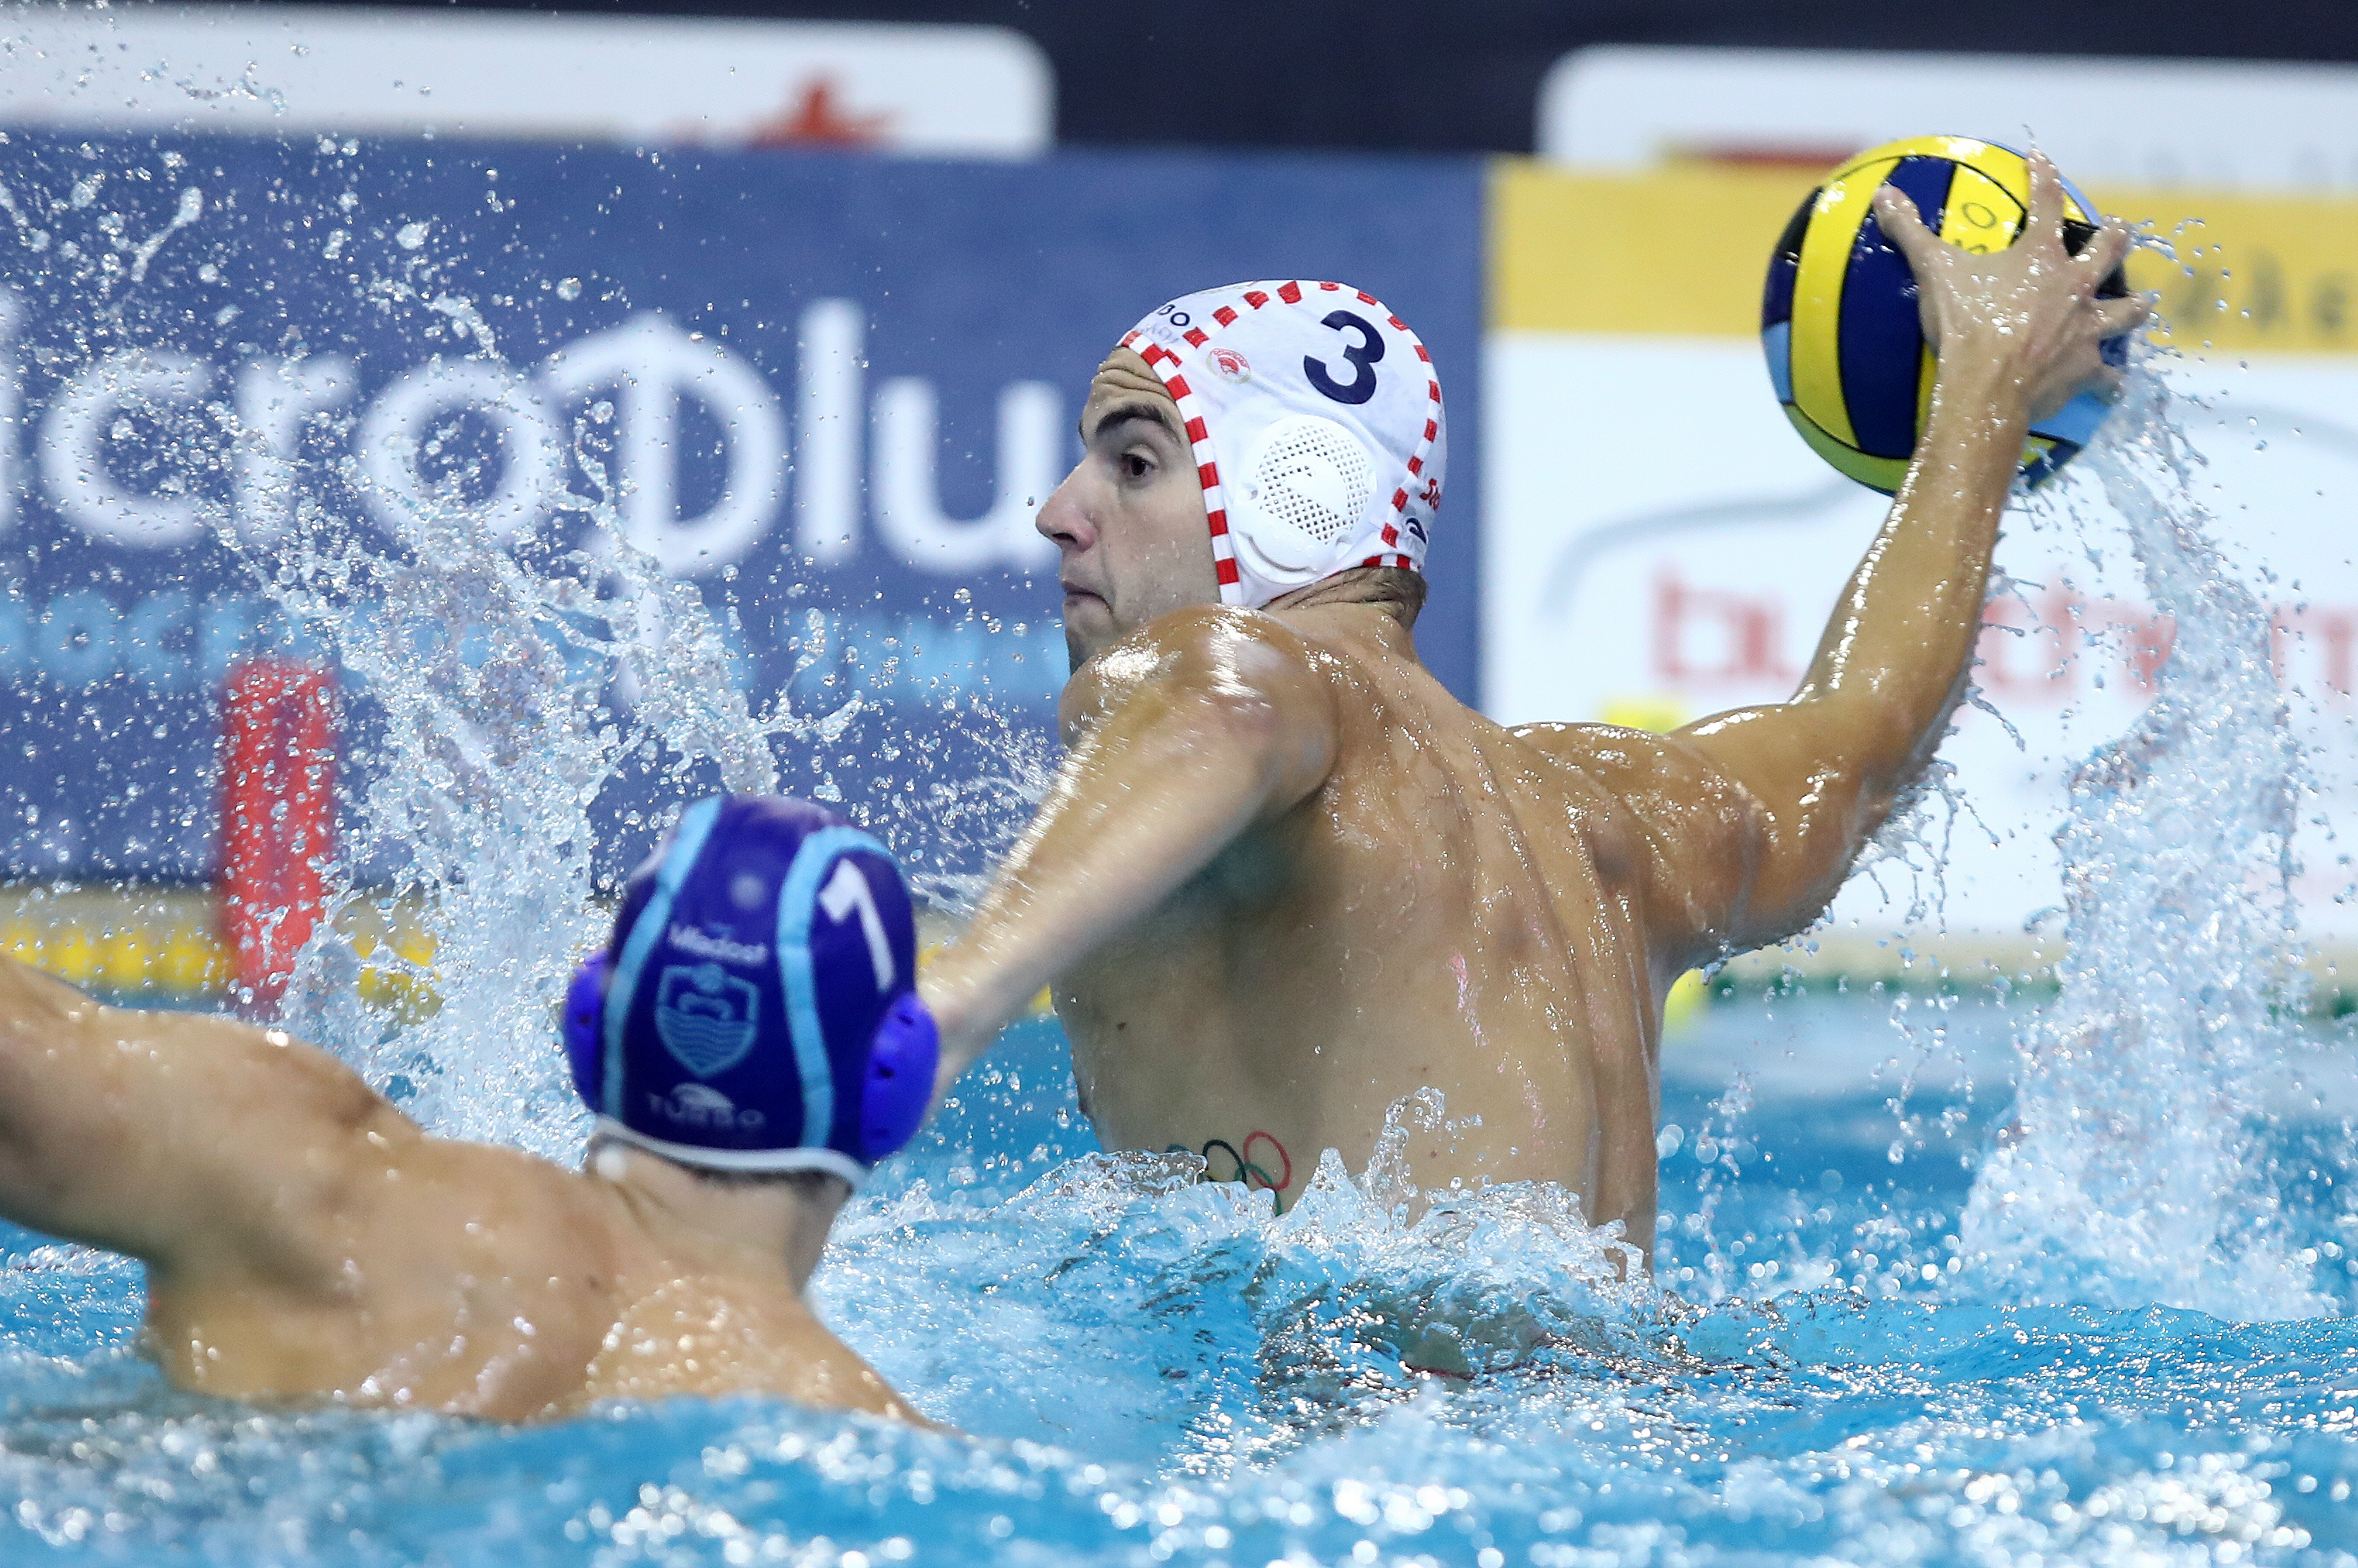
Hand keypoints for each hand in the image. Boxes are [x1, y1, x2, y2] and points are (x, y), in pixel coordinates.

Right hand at [1874, 152, 2151, 424]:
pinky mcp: (2086, 369)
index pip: (2045, 203)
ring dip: (2134, 308)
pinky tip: (2113, 388)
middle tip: (2121, 231)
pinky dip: (2109, 383)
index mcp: (2040, 258)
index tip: (2040, 158)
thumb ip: (1911, 233)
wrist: (1987, 386)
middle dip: (2116, 238)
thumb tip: (1884, 197)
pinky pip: (2106, 378)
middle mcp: (2074, 287)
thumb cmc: (1965, 325)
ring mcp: (2085, 328)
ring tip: (2143, 304)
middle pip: (2108, 252)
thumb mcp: (1934, 273)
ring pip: (2125, 312)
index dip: (2042, 176)